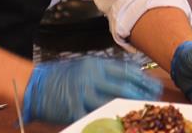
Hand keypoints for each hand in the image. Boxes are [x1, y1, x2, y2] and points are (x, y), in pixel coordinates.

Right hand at [23, 56, 161, 123]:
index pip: (126, 71)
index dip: (142, 80)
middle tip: (154, 101)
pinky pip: (94, 117)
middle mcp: (91, 78)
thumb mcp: (86, 67)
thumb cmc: (63, 76)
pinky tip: (117, 125)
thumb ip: (106, 73)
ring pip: (111, 103)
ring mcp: (82, 94)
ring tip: (139, 115)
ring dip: (127, 110)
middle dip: (140, 95)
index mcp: (96, 66)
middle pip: (122, 87)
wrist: (36, 85)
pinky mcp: (74, 109)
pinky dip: (107, 122)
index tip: (155, 86)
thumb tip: (131, 79)